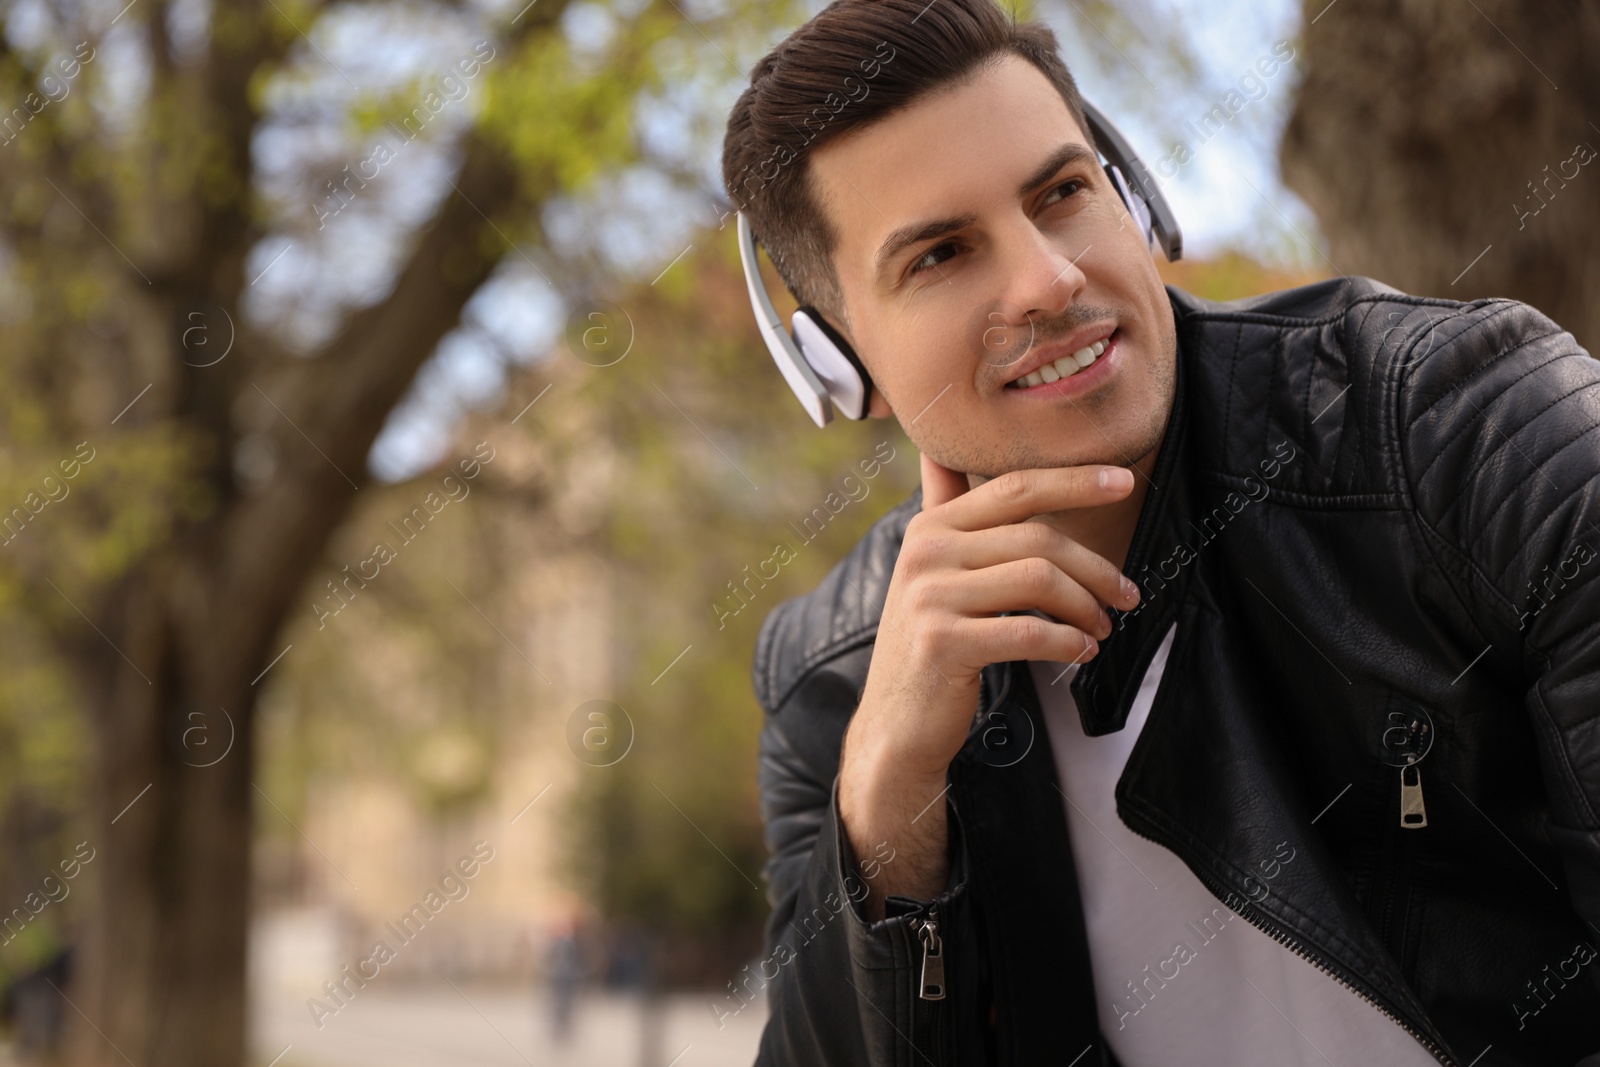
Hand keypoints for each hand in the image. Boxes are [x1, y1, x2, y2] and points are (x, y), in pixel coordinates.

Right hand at [837, 452, 1141, 915]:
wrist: (896, 723)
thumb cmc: (932, 644)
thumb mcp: (930, 571)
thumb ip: (940, 511)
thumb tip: (939, 452)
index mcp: (930, 527)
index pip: (1014, 488)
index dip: (1073, 481)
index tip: (1123, 481)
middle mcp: (924, 553)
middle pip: (1037, 538)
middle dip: (1095, 566)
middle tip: (1128, 594)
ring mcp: (929, 597)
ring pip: (1039, 580)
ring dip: (1086, 606)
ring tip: (1103, 628)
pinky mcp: (942, 643)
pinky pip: (1029, 631)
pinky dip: (1068, 642)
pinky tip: (1081, 653)